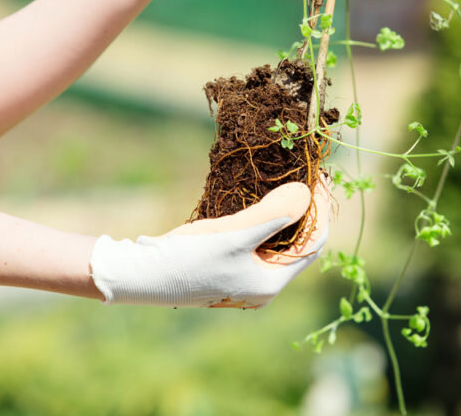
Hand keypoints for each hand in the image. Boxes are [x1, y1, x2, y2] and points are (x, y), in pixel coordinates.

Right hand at [90, 179, 330, 307]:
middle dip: (304, 208)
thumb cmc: (188, 259)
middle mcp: (262, 285)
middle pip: (298, 242)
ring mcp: (244, 278)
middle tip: (306, 174)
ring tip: (287, 180)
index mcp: (271, 283)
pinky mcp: (228, 268)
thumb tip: (306, 194)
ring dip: (284, 212)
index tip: (320, 176)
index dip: (320, 208)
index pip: (313, 243)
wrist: (140, 274)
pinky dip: (264, 220)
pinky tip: (259, 198)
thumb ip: (273, 214)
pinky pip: (257, 241)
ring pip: (277, 241)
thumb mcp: (235, 235)